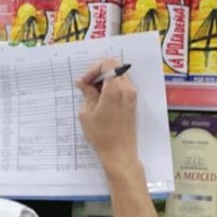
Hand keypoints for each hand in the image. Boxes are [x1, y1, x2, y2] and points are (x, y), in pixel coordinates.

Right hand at [75, 58, 140, 178]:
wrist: (119, 153)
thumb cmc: (102, 136)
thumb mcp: (87, 113)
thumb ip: (87, 94)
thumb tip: (84, 84)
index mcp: (115, 90)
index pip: (108, 63)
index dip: (93, 69)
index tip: (84, 82)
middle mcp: (126, 90)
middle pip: (114, 67)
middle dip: (98, 73)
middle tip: (87, 86)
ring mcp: (131, 96)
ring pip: (118, 76)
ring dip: (105, 81)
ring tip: (92, 94)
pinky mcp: (132, 103)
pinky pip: (122, 87)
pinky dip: (111, 88)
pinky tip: (100, 101)